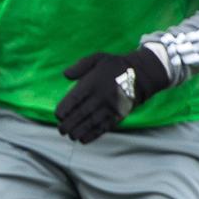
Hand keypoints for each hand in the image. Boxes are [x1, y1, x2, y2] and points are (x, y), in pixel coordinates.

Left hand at [55, 47, 170, 143]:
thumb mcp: (97, 58)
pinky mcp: (118, 115)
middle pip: (81, 113)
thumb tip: (65, 75)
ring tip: (70, 136)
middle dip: (68, 124)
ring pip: (91, 123)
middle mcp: (100, 96)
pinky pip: (104, 127)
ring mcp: (110, 107)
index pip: (74, 99)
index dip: (64, 109)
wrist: (141, 74)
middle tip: (61, 130)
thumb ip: (80, 66)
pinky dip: (93, 135)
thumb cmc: (115, 66)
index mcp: (92, 83)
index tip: (58, 116)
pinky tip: (83, 140)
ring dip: (78, 132)